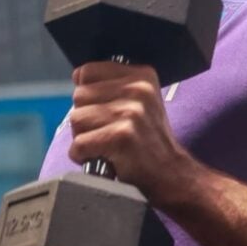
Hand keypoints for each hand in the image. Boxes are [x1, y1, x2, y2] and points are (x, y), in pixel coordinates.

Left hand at [68, 61, 191, 203]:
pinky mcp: (121, 136)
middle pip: (79, 96)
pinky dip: (83, 156)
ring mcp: (131, 113)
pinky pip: (79, 144)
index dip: (87, 94)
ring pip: (76, 119)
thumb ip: (112, 85)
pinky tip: (103, 158)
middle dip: (85, 118)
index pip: (87, 71)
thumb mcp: (140, 101)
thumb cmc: (147, 139)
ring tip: (105, 145)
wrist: (171, 174)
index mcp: (142, 75)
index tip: (102, 110)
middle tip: (106, 132)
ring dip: (83, 137)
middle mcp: (138, 89)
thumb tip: (77, 76)